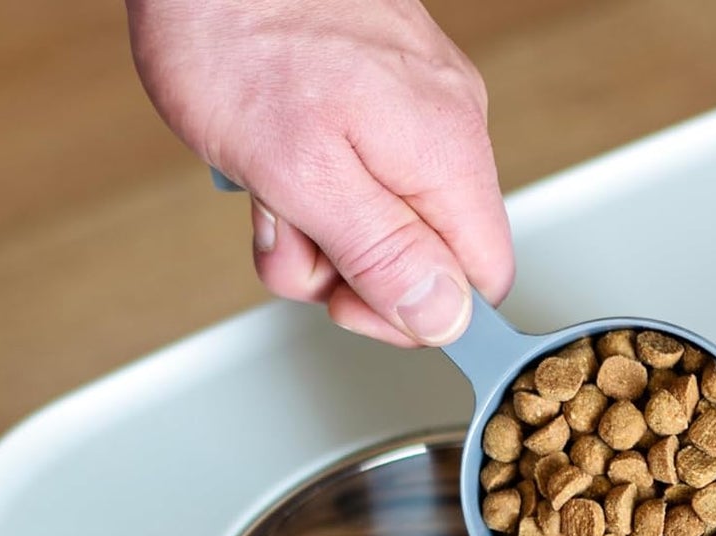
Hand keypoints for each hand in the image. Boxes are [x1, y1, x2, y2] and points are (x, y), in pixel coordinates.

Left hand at [127, 0, 512, 346]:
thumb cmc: (235, 36)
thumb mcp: (304, 175)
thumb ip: (381, 253)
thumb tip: (443, 318)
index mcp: (445, 152)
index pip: (480, 279)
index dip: (414, 315)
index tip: (351, 305)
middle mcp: (441, 132)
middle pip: (418, 262)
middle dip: (340, 273)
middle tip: (289, 233)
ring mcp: (404, 114)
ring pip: (370, 229)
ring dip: (305, 235)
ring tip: (267, 187)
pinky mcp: (365, 104)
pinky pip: (345, 184)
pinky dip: (298, 192)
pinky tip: (266, 163)